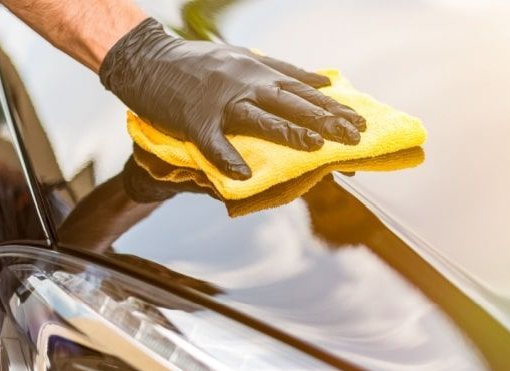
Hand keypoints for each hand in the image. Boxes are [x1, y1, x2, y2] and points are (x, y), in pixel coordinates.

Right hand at [100, 18, 365, 178]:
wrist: (148, 60)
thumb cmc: (201, 62)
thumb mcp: (247, 58)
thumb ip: (287, 71)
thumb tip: (325, 81)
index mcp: (260, 72)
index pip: (304, 92)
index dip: (334, 109)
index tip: (361, 123)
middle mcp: (246, 84)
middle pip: (291, 104)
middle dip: (324, 121)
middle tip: (353, 137)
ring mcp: (220, 102)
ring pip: (259, 118)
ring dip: (287, 132)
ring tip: (314, 146)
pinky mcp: (194, 120)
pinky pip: (212, 142)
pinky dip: (226, 157)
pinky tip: (243, 174)